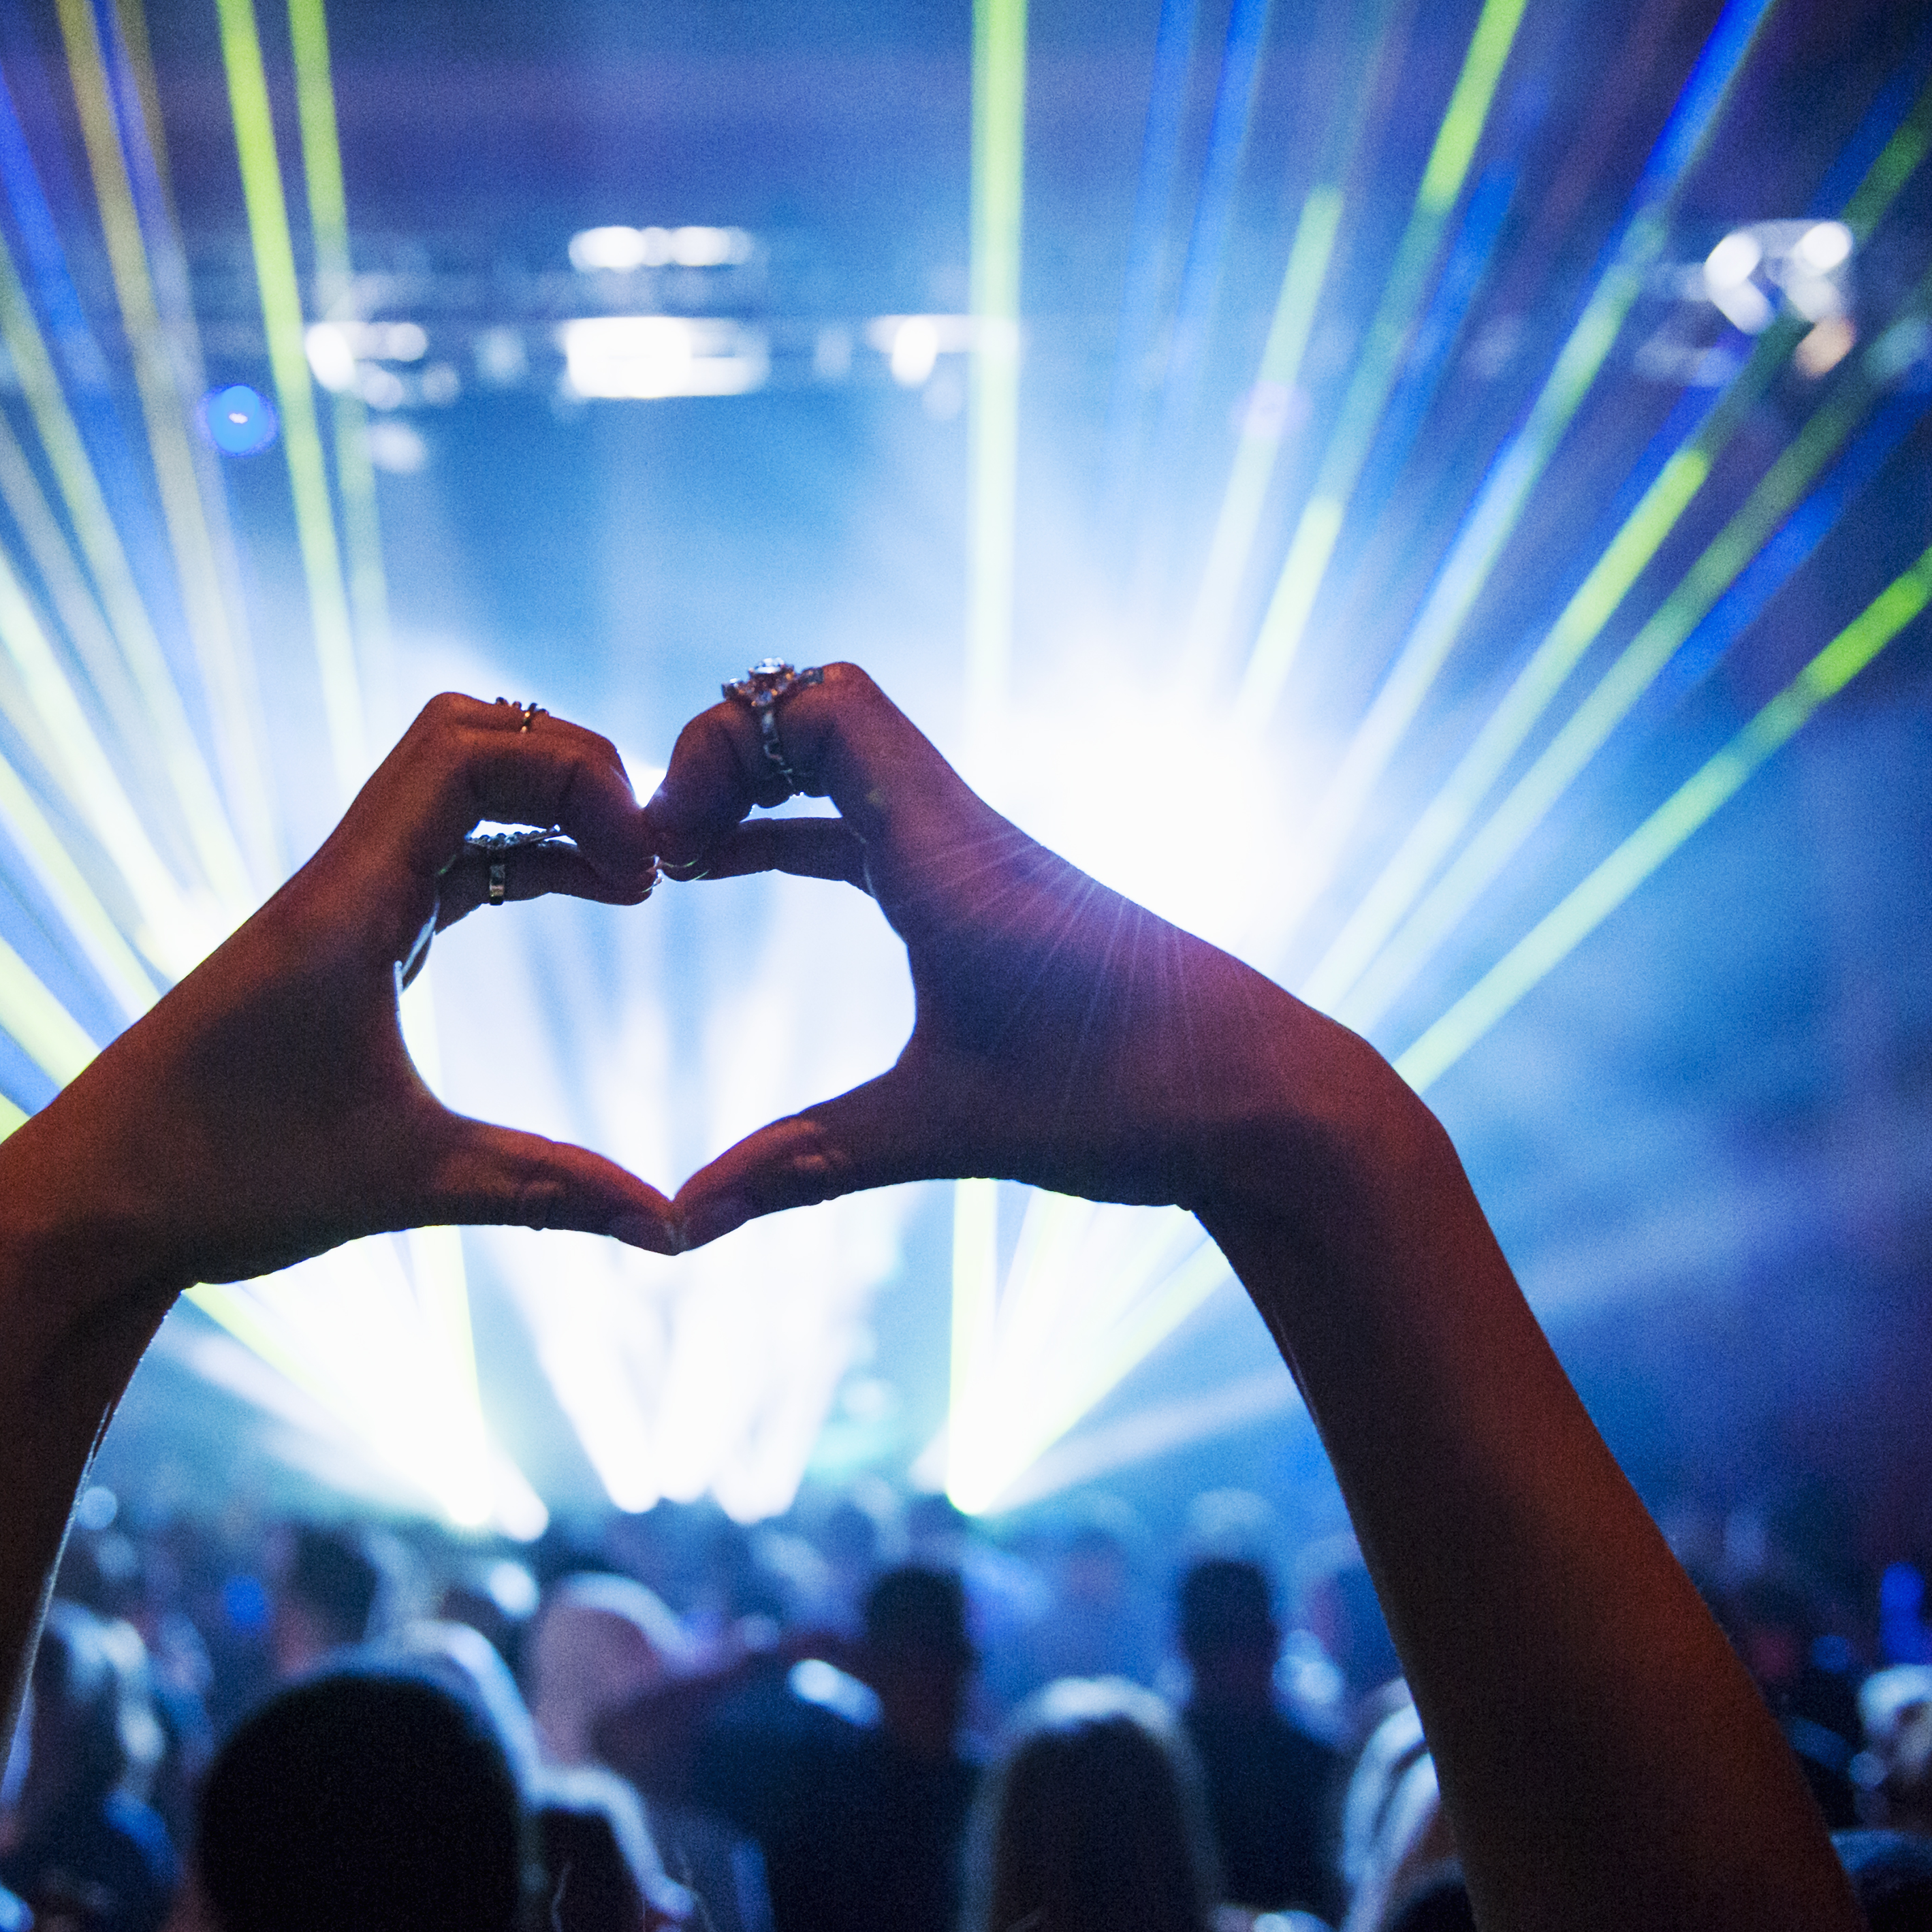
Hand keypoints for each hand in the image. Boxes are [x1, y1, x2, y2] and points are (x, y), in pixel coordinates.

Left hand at [0, 694, 675, 1290]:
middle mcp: (339, 881)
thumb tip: (675, 1229)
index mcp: (347, 903)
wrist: (90, 1206)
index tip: (645, 872)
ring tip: (632, 879)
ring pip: (451, 791)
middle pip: (467, 739)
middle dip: (572, 769)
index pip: (469, 752)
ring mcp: (336, 907)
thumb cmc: (222, 1184)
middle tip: (649, 858)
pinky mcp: (338, 942)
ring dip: (546, 808)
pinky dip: (516, 853)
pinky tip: (577, 892)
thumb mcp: (404, 1186)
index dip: (577, 775)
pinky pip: (441, 855)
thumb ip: (547, 1192)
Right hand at [647, 664, 1367, 1245]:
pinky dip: (796, 830)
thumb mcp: (944, 1131)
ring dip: (757, 785)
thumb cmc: (1129, 1101)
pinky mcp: (993, 900)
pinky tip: (738, 871)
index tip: (668, 844)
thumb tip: (679, 1227)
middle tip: (659, 847)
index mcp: (950, 854)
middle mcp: (965, 834)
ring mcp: (980, 862)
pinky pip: (872, 825)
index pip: (821, 704)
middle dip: (724, 751)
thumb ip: (800, 1167)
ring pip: (849, 762)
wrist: (1272, 1106)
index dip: (724, 742)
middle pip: (822, 708)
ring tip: (678, 856)